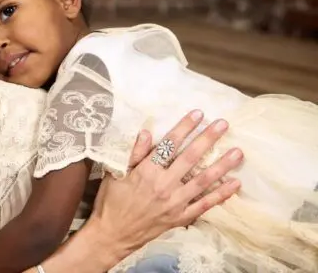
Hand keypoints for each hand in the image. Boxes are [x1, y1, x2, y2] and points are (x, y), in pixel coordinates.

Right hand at [89, 110, 242, 255]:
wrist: (112, 234)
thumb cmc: (111, 201)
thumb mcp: (116, 173)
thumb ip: (133, 153)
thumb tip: (146, 132)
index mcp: (146, 171)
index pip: (169, 144)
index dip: (184, 127)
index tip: (198, 114)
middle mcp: (164, 185)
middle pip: (190, 158)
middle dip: (207, 139)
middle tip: (223, 124)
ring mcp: (175, 202)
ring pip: (203, 180)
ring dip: (222, 165)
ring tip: (238, 152)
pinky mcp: (180, 217)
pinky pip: (205, 205)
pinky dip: (221, 195)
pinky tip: (235, 183)